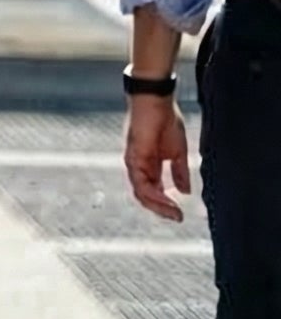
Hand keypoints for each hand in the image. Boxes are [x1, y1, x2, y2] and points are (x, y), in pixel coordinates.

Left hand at [124, 94, 189, 221]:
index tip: (180, 215)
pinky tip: (167, 199)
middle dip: (162, 210)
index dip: (165, 204)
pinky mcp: (133, 158)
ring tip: (174, 213)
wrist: (156, 100)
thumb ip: (179, 171)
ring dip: (158, 206)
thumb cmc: (165, 120)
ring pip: (142, 193)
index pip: (153, 192)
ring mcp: (134, 164)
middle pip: (146, 197)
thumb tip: (185, 191)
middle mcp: (139, 168)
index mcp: (149, 166)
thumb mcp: (178, 151)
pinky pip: (141, 182)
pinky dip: (153, 194)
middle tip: (177, 218)